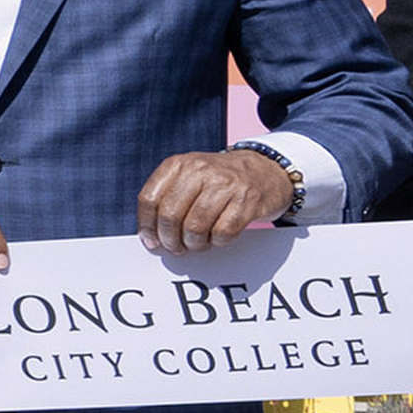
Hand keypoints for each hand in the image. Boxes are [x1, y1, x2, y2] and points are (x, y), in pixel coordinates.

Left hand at [138, 144, 306, 259]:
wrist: (265, 170)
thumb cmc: (219, 181)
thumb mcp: (188, 177)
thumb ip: (166, 200)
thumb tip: (149, 238)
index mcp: (178, 164)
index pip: (149, 199)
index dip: (147, 226)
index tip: (151, 241)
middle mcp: (200, 170)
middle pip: (170, 216)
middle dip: (170, 240)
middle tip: (176, 248)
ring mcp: (225, 185)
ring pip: (195, 228)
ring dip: (194, 244)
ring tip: (198, 243)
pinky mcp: (247, 201)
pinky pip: (222, 233)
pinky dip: (217, 242)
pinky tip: (218, 237)